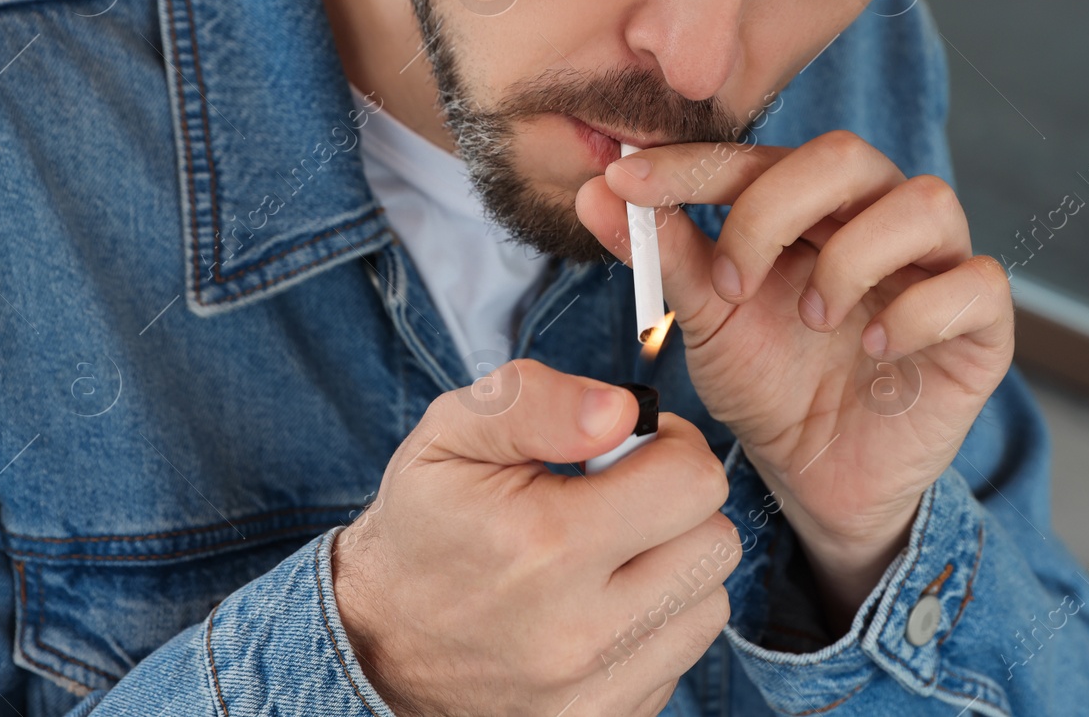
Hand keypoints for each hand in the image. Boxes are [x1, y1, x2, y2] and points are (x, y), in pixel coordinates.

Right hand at [333, 359, 740, 716]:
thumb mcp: (452, 434)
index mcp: (547, 544)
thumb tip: (622, 411)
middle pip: (716, 544)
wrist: (372, 642)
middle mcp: (580, 630)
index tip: (631, 448)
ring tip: (612, 552)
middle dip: (679, 506)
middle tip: (623, 497)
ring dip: (674, 567)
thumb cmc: (423, 525)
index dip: (671, 446)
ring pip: (709, 604)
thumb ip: (539, 401)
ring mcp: (593, 690)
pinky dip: (653, 624)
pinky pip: (678, 659)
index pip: (694, 482)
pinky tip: (599, 603)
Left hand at [577, 131, 1012, 621]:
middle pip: (847, 156)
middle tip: (733, 284)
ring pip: (926, 202)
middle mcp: (877, 219)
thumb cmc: (769, 386)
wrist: (818, 477)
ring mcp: (936, 267)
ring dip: (853, 255)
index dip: (692, 165)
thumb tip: (597, 194)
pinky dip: (918, 311)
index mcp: (809, 206)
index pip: (757, 158)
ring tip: (813, 317)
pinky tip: (871, 348)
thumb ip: (666, 256)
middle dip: (776, 210)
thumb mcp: (708, 323)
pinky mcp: (982, 326)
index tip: (625, 185)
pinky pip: (977, 284)